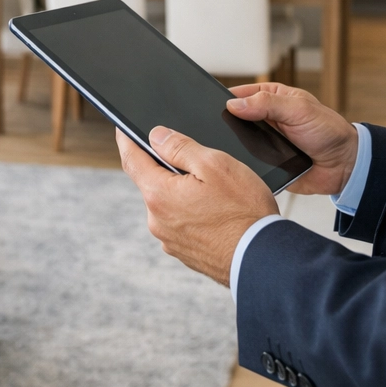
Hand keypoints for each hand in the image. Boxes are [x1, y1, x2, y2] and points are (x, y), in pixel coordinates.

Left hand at [116, 127, 277, 285]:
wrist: (262, 258)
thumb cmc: (243, 211)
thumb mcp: (215, 165)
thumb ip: (180, 147)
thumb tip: (155, 136)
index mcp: (159, 194)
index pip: (131, 159)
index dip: (126, 140)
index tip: (123, 128)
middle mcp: (157, 220)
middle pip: (153, 181)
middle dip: (169, 168)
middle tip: (199, 163)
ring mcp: (170, 240)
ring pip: (170, 203)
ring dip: (184, 193)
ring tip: (218, 194)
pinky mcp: (185, 252)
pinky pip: (182, 223)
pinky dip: (194, 213)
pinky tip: (218, 213)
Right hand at [226, 83, 358, 195]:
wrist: (343, 166)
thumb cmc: (328, 132)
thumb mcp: (299, 109)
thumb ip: (268, 104)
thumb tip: (234, 104)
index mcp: (272, 99)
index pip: (240, 95)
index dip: (226, 98)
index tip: (210, 103)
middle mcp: (265, 120)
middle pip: (235, 120)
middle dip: (227, 125)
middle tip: (214, 130)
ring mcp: (264, 142)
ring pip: (238, 144)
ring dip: (234, 147)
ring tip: (224, 150)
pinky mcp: (265, 164)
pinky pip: (247, 165)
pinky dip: (243, 166)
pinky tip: (238, 168)